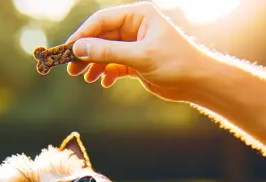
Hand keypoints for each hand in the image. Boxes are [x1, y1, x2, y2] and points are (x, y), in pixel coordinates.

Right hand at [66, 1, 207, 101]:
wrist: (197, 82)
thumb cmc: (176, 62)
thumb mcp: (140, 56)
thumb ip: (108, 52)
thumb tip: (78, 49)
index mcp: (138, 15)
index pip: (102, 20)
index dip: (83, 34)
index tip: (68, 50)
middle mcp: (135, 27)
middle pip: (100, 36)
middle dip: (86, 52)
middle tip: (71, 68)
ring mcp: (134, 44)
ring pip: (105, 52)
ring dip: (93, 64)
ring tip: (85, 78)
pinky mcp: (136, 62)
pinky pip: (113, 65)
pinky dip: (106, 73)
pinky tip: (103, 82)